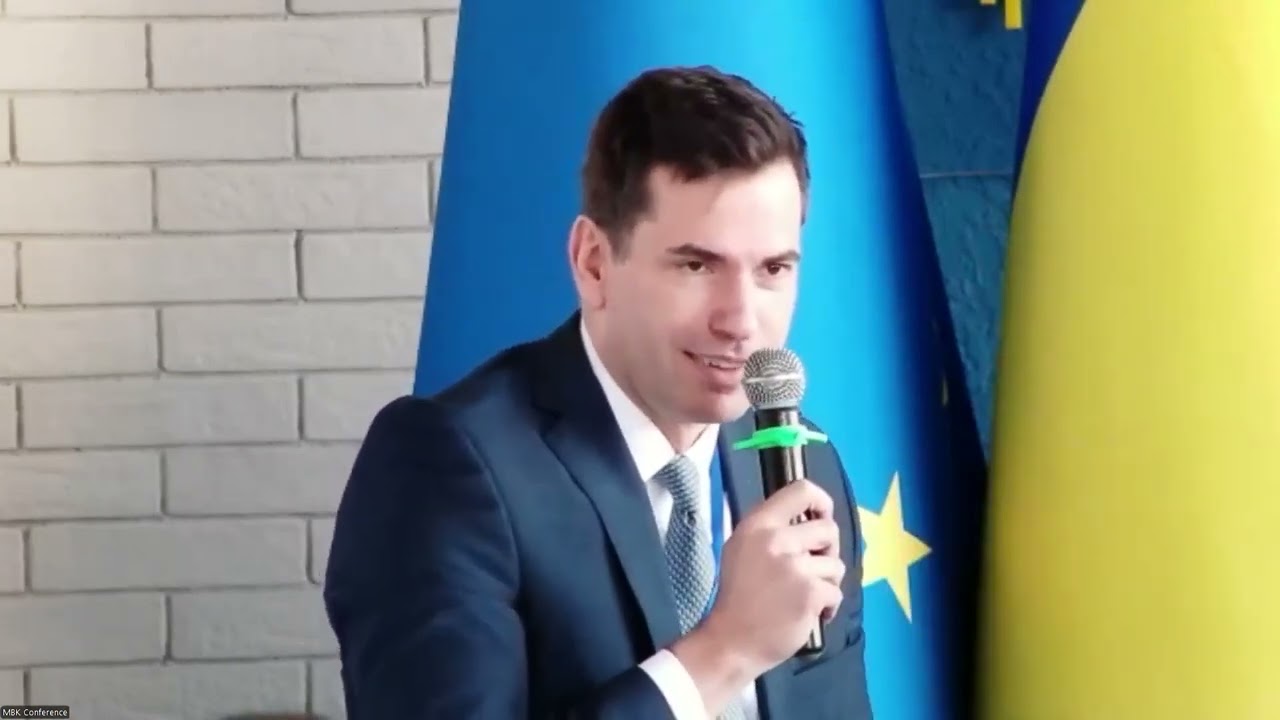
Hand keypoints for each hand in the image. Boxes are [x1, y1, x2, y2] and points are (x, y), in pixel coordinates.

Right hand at [669, 479, 842, 711]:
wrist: (731, 641)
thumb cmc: (738, 596)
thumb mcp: (742, 549)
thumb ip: (771, 530)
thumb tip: (809, 518)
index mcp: (758, 524)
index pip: (801, 490)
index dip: (821, 501)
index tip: (822, 516)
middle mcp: (776, 539)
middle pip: (828, 528)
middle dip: (828, 550)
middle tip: (813, 568)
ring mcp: (795, 566)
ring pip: (836, 564)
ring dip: (827, 582)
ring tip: (807, 596)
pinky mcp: (810, 592)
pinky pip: (836, 592)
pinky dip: (828, 606)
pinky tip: (811, 614)